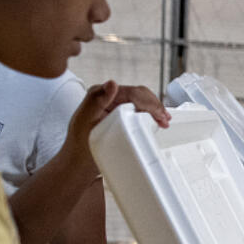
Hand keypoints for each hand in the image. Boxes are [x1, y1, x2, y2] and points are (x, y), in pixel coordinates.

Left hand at [56, 82, 170, 179]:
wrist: (77, 158)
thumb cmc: (80, 143)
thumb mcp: (87, 120)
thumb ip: (99, 100)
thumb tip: (112, 84)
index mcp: (100, 94)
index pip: (132, 92)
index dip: (149, 102)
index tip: (160, 115)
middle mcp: (107, 96)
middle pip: (138, 94)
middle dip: (155, 105)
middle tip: (165, 119)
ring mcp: (113, 104)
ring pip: (140, 100)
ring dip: (154, 108)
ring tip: (164, 120)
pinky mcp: (117, 112)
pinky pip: (137, 107)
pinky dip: (148, 112)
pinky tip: (155, 119)